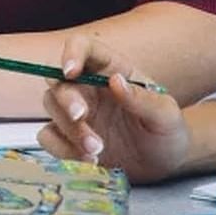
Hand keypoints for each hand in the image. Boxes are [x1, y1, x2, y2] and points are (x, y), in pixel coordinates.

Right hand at [35, 34, 188, 183]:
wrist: (162, 166)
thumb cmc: (167, 133)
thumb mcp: (167, 116)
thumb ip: (144, 100)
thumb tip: (116, 81)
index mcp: (111, 69)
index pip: (84, 47)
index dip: (72, 53)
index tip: (71, 71)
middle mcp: (87, 86)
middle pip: (59, 80)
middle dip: (66, 99)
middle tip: (80, 116)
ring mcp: (75, 112)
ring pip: (51, 108)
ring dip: (70, 130)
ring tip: (97, 151)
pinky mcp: (66, 137)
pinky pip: (48, 137)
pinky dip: (62, 149)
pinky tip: (88, 160)